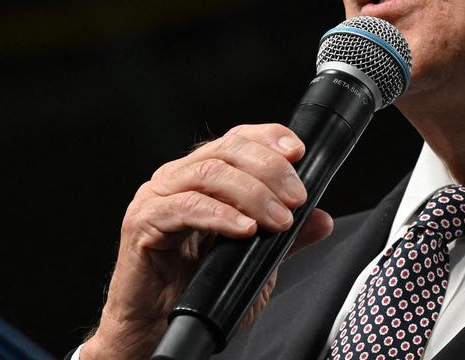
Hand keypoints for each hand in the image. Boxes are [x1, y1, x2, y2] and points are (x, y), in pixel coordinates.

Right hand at [81, 123, 334, 359]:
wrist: (155, 327)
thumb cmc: (196, 289)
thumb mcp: (252, 261)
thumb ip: (284, 238)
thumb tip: (322, 219)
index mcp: (202, 176)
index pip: (237, 139)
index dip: (269, 137)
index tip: (299, 152)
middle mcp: (177, 178)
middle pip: (226, 150)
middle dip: (270, 169)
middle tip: (297, 198)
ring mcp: (157, 197)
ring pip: (209, 173)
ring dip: (252, 194)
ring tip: (279, 220)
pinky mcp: (142, 222)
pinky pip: (184, 207)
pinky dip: (220, 215)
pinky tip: (245, 230)